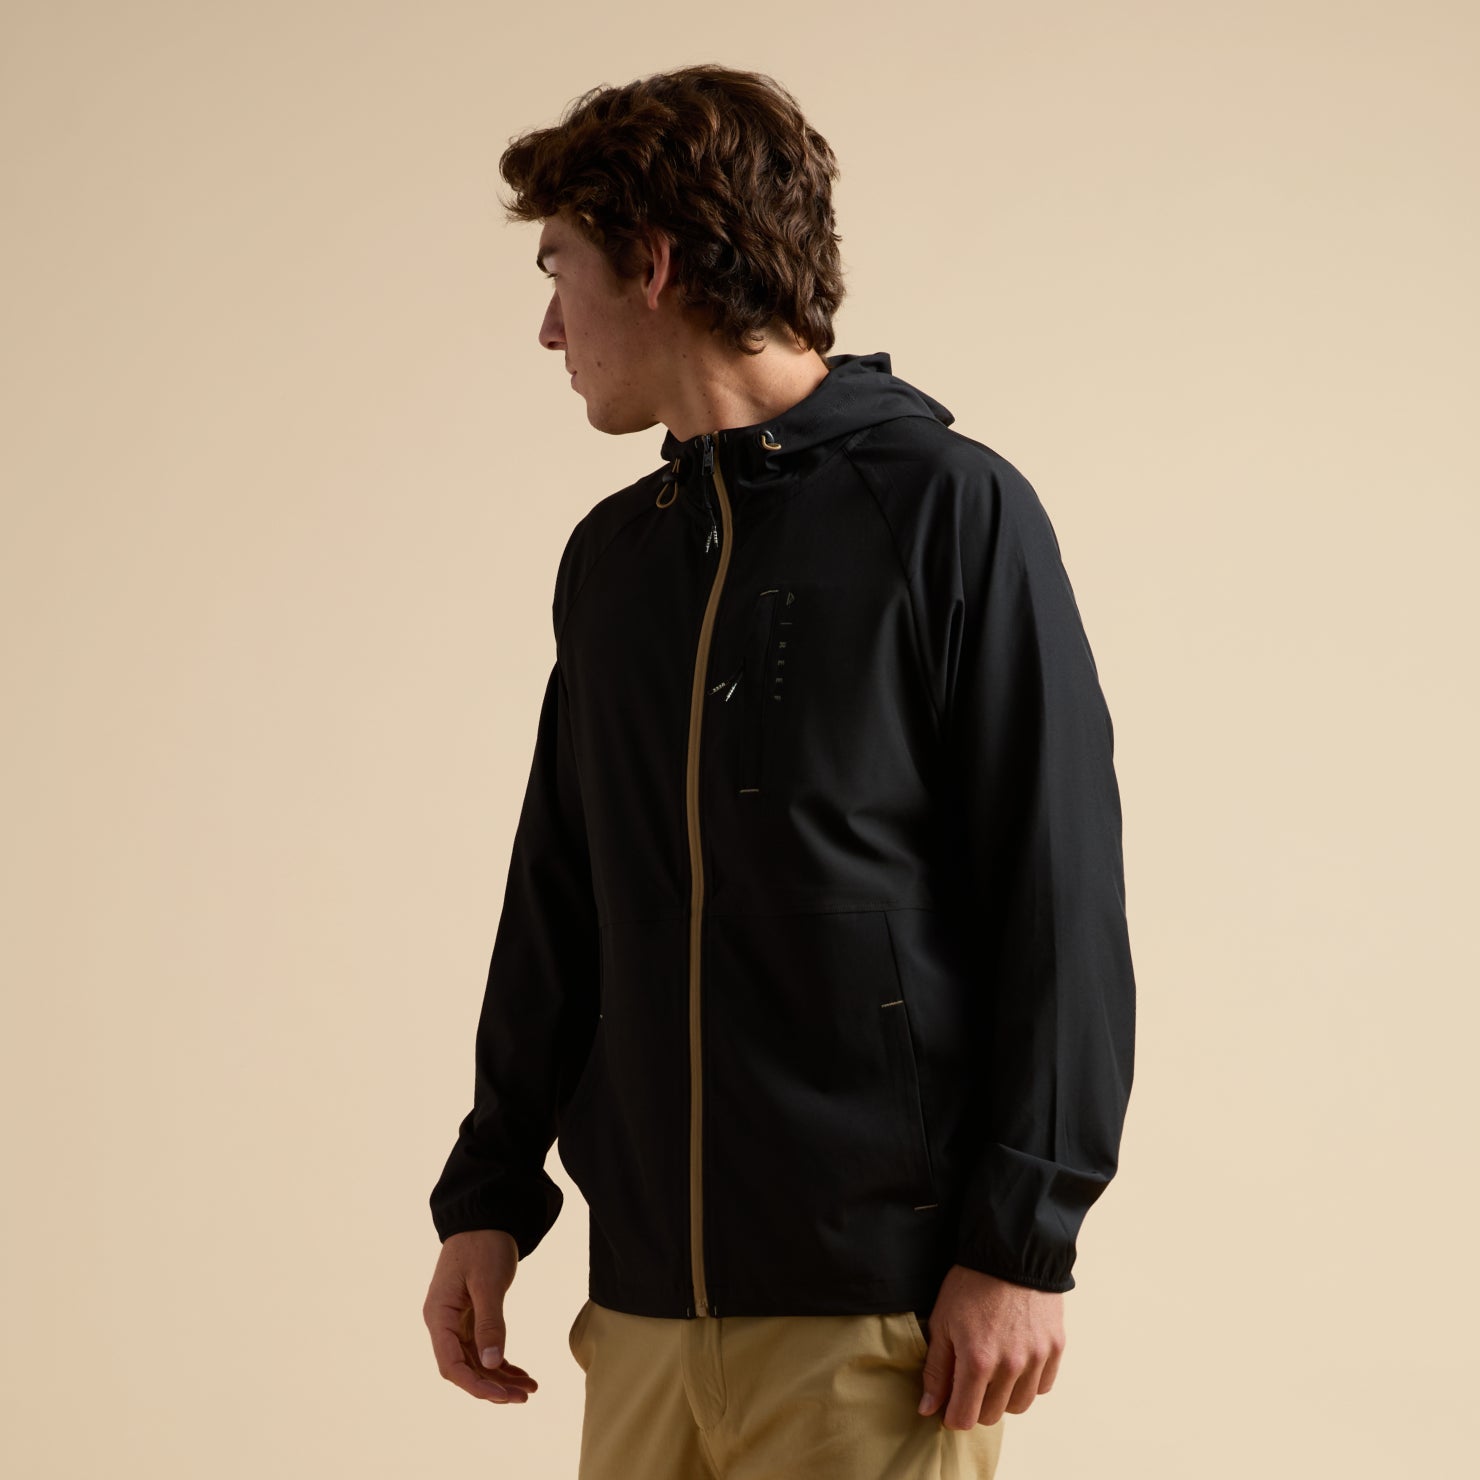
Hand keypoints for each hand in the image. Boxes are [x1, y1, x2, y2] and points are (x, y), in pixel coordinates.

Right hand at [424, 1229, 539, 1403]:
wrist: (485, 1216)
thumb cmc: (483, 1243)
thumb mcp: (488, 1282)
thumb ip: (490, 1323)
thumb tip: (492, 1365)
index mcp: (439, 1314)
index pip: (451, 1364)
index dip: (475, 1385)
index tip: (502, 1396)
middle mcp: (443, 1322)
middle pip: (463, 1367)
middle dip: (492, 1386)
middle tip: (523, 1396)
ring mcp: (455, 1320)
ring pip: (475, 1360)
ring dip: (500, 1377)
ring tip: (530, 1388)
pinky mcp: (469, 1316)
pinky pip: (482, 1347)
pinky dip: (501, 1361)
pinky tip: (521, 1372)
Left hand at [916, 1264, 1064, 1428]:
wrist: (1009, 1251)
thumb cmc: (969, 1285)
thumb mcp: (942, 1322)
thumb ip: (936, 1370)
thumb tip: (928, 1409)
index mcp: (978, 1361)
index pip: (965, 1418)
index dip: (952, 1416)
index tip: (948, 1405)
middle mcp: (1011, 1366)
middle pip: (992, 1416)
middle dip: (976, 1406)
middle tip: (968, 1383)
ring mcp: (1037, 1358)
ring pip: (1019, 1405)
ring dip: (1003, 1397)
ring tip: (992, 1372)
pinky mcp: (1056, 1347)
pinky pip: (1042, 1386)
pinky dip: (1028, 1382)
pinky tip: (1015, 1362)